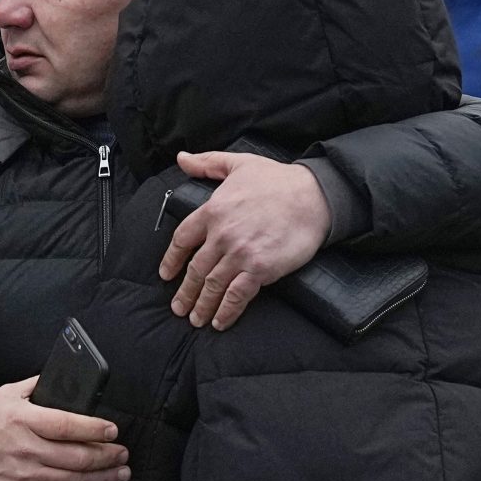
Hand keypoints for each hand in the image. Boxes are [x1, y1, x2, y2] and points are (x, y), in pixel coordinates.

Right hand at [0, 366, 127, 480]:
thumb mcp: (5, 396)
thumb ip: (35, 386)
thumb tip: (65, 377)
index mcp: (22, 420)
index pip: (66, 425)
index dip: (94, 429)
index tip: (113, 431)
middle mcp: (25, 450)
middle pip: (77, 456)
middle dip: (107, 456)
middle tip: (123, 453)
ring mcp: (25, 477)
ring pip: (74, 480)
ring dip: (103, 477)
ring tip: (122, 472)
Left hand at [158, 151, 331, 328]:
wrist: (313, 195)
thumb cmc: (278, 179)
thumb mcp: (239, 163)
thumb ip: (208, 163)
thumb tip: (182, 159)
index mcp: (213, 211)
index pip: (182, 239)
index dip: (171, 259)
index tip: (166, 274)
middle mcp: (222, 235)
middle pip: (195, 269)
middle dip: (185, 292)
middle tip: (179, 307)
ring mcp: (240, 254)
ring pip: (212, 285)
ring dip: (202, 305)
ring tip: (195, 319)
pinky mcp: (260, 269)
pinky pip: (237, 295)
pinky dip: (226, 311)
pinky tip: (220, 321)